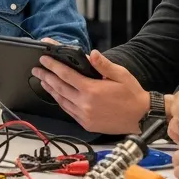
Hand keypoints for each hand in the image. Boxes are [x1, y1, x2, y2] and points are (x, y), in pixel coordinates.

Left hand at [31, 49, 147, 133]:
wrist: (142, 117)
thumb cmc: (132, 95)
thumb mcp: (120, 75)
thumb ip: (103, 64)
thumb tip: (92, 54)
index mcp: (92, 90)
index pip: (66, 75)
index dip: (53, 66)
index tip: (44, 60)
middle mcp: (85, 104)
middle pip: (60, 88)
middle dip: (46, 77)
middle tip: (36, 70)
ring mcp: (85, 116)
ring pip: (62, 101)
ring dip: (51, 90)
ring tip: (43, 81)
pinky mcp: (87, 124)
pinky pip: (69, 112)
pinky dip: (61, 102)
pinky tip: (57, 96)